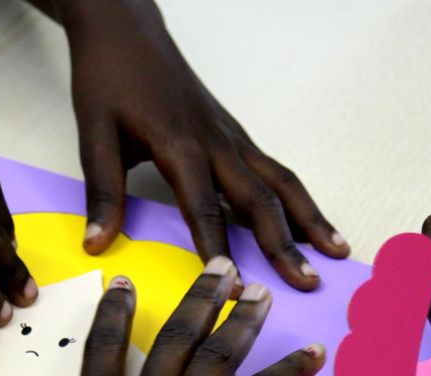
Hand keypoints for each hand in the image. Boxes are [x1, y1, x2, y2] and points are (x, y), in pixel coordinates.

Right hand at [0, 257, 323, 375]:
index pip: (109, 348)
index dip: (115, 312)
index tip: (125, 280)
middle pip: (176, 340)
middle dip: (198, 300)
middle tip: (221, 265)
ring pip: (219, 358)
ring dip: (241, 322)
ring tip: (260, 292)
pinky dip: (288, 374)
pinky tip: (313, 353)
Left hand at [58, 1, 346, 290]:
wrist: (126, 29)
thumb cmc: (109, 77)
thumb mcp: (93, 132)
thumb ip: (102, 190)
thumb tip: (97, 242)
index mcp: (179, 144)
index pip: (204, 209)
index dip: (218, 251)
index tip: (232, 290)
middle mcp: (216, 142)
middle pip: (260, 199)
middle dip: (285, 245)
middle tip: (307, 284)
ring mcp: (231, 137)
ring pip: (281, 182)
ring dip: (309, 219)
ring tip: (337, 251)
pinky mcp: (235, 135)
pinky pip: (274, 170)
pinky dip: (297, 200)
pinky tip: (310, 223)